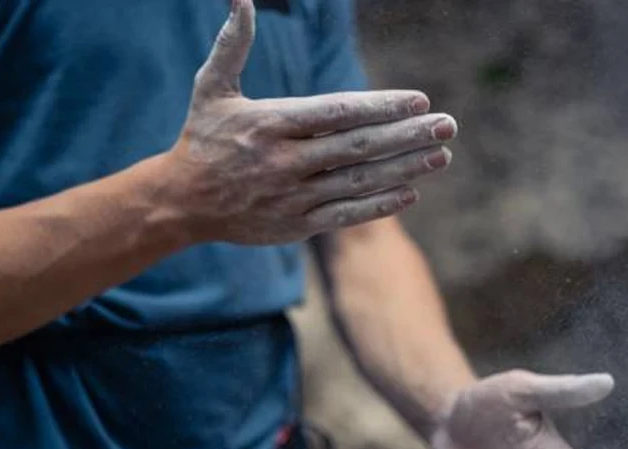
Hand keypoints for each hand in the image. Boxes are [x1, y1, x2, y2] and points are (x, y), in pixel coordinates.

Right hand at [161, 0, 458, 244]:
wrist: (181, 203)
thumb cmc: (202, 139)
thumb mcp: (211, 88)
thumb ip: (232, 44)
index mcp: (269, 124)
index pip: (335, 113)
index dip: (380, 107)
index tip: (418, 100)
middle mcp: (284, 163)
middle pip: (356, 148)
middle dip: (406, 136)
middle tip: (447, 125)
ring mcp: (291, 197)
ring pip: (357, 182)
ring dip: (404, 169)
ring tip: (441, 155)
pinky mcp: (295, 225)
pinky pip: (345, 214)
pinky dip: (379, 205)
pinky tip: (410, 191)